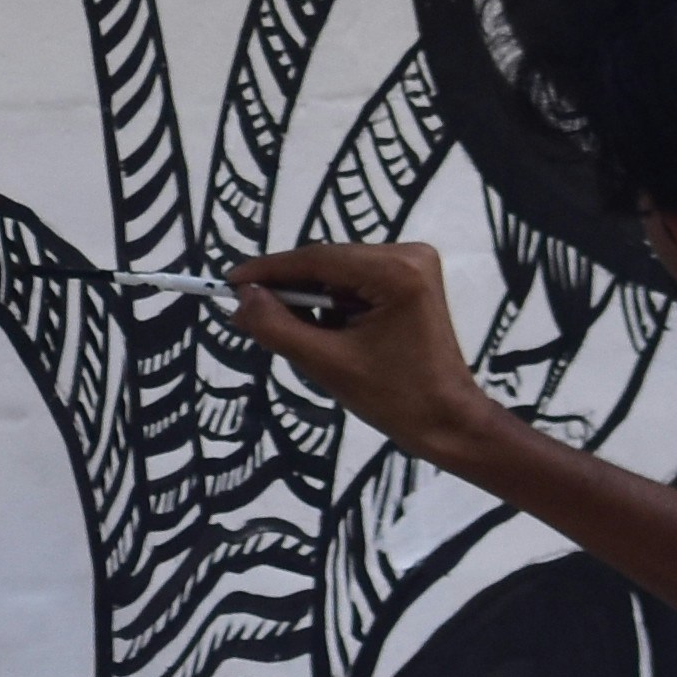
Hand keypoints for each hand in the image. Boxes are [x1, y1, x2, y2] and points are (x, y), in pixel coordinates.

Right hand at [229, 240, 481, 452]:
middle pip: (327, 264)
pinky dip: (332, 306)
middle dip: (289, 290)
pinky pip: (355, 284)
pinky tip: (323, 333)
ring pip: (338, 274)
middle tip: (248, 314)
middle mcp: (408, 255)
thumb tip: (241, 297)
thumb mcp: (327, 364)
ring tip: (292, 334)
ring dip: (310, 300)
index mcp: (396, 271)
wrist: (448, 421)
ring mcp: (413, 265)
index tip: (228, 282)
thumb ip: (277, 327)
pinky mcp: (411, 280)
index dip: (268, 270)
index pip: (317, 260)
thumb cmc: (395, 398)